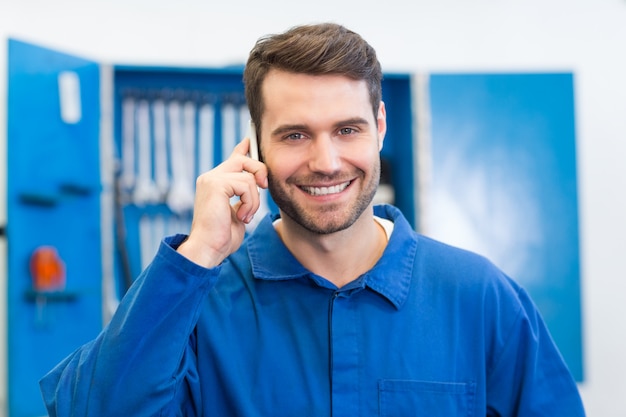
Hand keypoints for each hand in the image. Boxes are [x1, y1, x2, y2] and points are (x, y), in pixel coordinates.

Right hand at [176, 138, 267, 267]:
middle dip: (259, 171)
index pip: (231, 160)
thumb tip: (254, 185)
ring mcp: (211, 179)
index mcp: (214, 183)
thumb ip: (243, 197)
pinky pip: (246, 184)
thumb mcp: (237, 213)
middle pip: (243, 160)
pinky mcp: (216, 184)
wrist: (208, 249)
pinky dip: (250, 202)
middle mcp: (210, 178)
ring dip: (254, 199)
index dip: (243, 149)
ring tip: (246, 215)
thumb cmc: (222, 237)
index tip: (249, 140)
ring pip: (248, 176)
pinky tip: (242, 216)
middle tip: (264, 187)